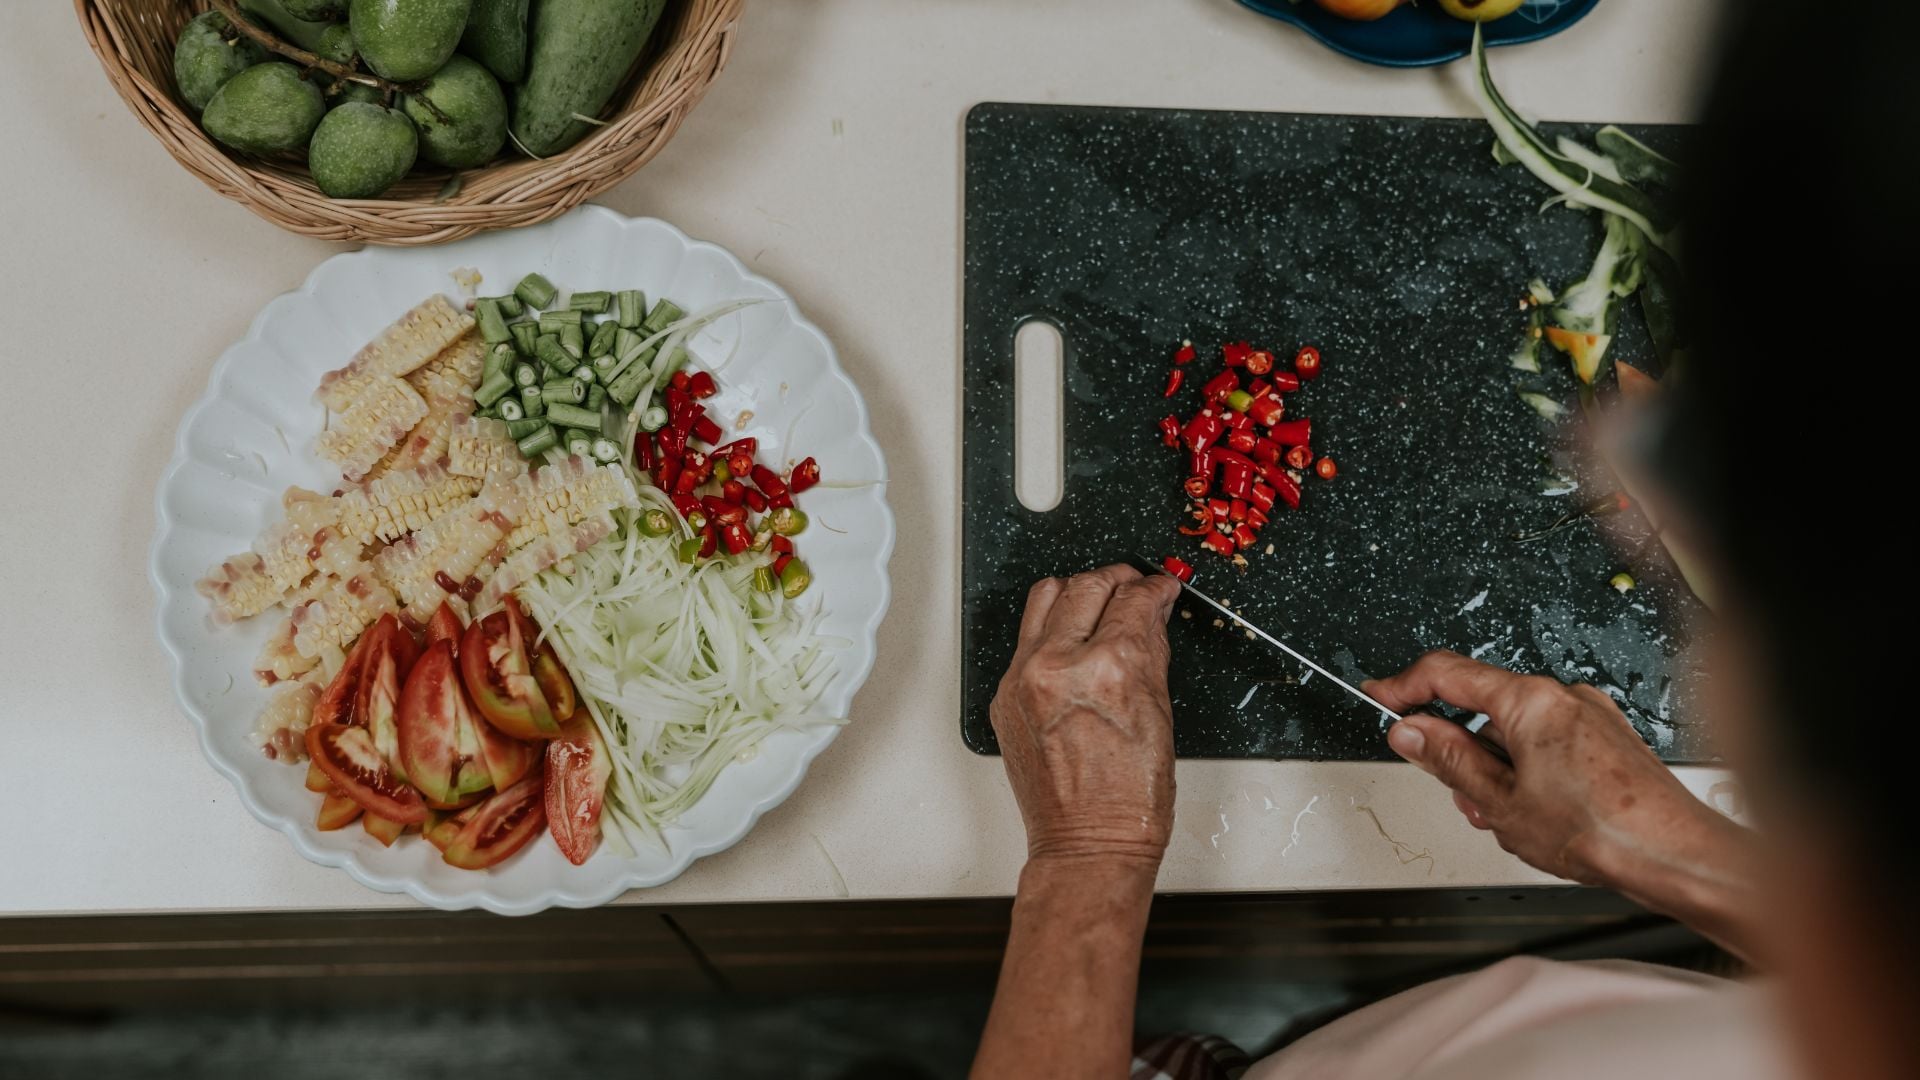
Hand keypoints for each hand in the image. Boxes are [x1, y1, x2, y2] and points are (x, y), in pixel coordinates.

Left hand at [990, 565, 1181, 869]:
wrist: (1089, 843)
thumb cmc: (1130, 799)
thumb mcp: (1160, 714)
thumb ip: (1151, 651)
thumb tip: (1149, 613)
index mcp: (1108, 668)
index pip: (1133, 598)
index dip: (1154, 587)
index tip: (1160, 587)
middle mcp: (1058, 664)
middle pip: (1088, 585)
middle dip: (1118, 580)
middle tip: (1134, 586)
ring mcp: (1024, 678)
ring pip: (1046, 597)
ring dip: (1078, 592)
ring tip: (1099, 603)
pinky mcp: (1005, 694)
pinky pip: (1026, 639)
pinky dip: (1052, 631)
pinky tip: (1072, 643)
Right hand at [1364, 651, 1728, 889]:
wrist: (1672, 854)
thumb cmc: (1601, 829)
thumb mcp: (1499, 801)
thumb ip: (1447, 760)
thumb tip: (1411, 732)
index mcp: (1530, 700)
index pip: (1446, 673)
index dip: (1403, 686)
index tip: (1379, 696)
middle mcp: (1563, 696)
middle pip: (1483, 706)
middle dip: (1459, 748)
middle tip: (1451, 788)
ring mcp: (1590, 715)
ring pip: (1516, 729)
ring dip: (1494, 766)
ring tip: (1501, 816)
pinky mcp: (1606, 737)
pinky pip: (1547, 740)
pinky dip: (1526, 767)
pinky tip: (1532, 812)